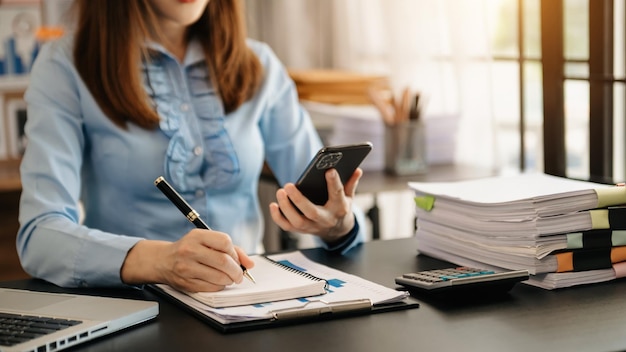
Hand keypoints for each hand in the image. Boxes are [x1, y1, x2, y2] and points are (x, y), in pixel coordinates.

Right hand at [121, 229, 254, 291]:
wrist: (163, 261)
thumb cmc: (190, 249)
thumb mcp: (207, 241)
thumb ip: (231, 249)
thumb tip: (250, 264)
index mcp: (197, 236)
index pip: (225, 242)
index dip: (235, 253)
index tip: (236, 259)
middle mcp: (190, 250)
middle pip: (224, 262)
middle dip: (236, 271)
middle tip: (238, 275)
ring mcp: (186, 267)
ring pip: (219, 277)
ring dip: (229, 280)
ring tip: (228, 278)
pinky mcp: (186, 282)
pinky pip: (211, 287)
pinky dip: (219, 286)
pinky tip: (216, 282)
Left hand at [269, 168, 362, 243]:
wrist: (337, 232)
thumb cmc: (341, 209)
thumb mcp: (349, 197)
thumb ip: (351, 183)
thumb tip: (357, 169)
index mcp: (340, 208)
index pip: (338, 194)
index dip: (334, 182)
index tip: (329, 170)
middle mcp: (326, 219)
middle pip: (311, 212)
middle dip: (299, 199)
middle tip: (288, 185)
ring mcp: (313, 227)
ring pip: (297, 221)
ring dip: (286, 207)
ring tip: (280, 192)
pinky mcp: (302, 231)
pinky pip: (287, 227)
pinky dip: (278, 217)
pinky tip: (273, 205)